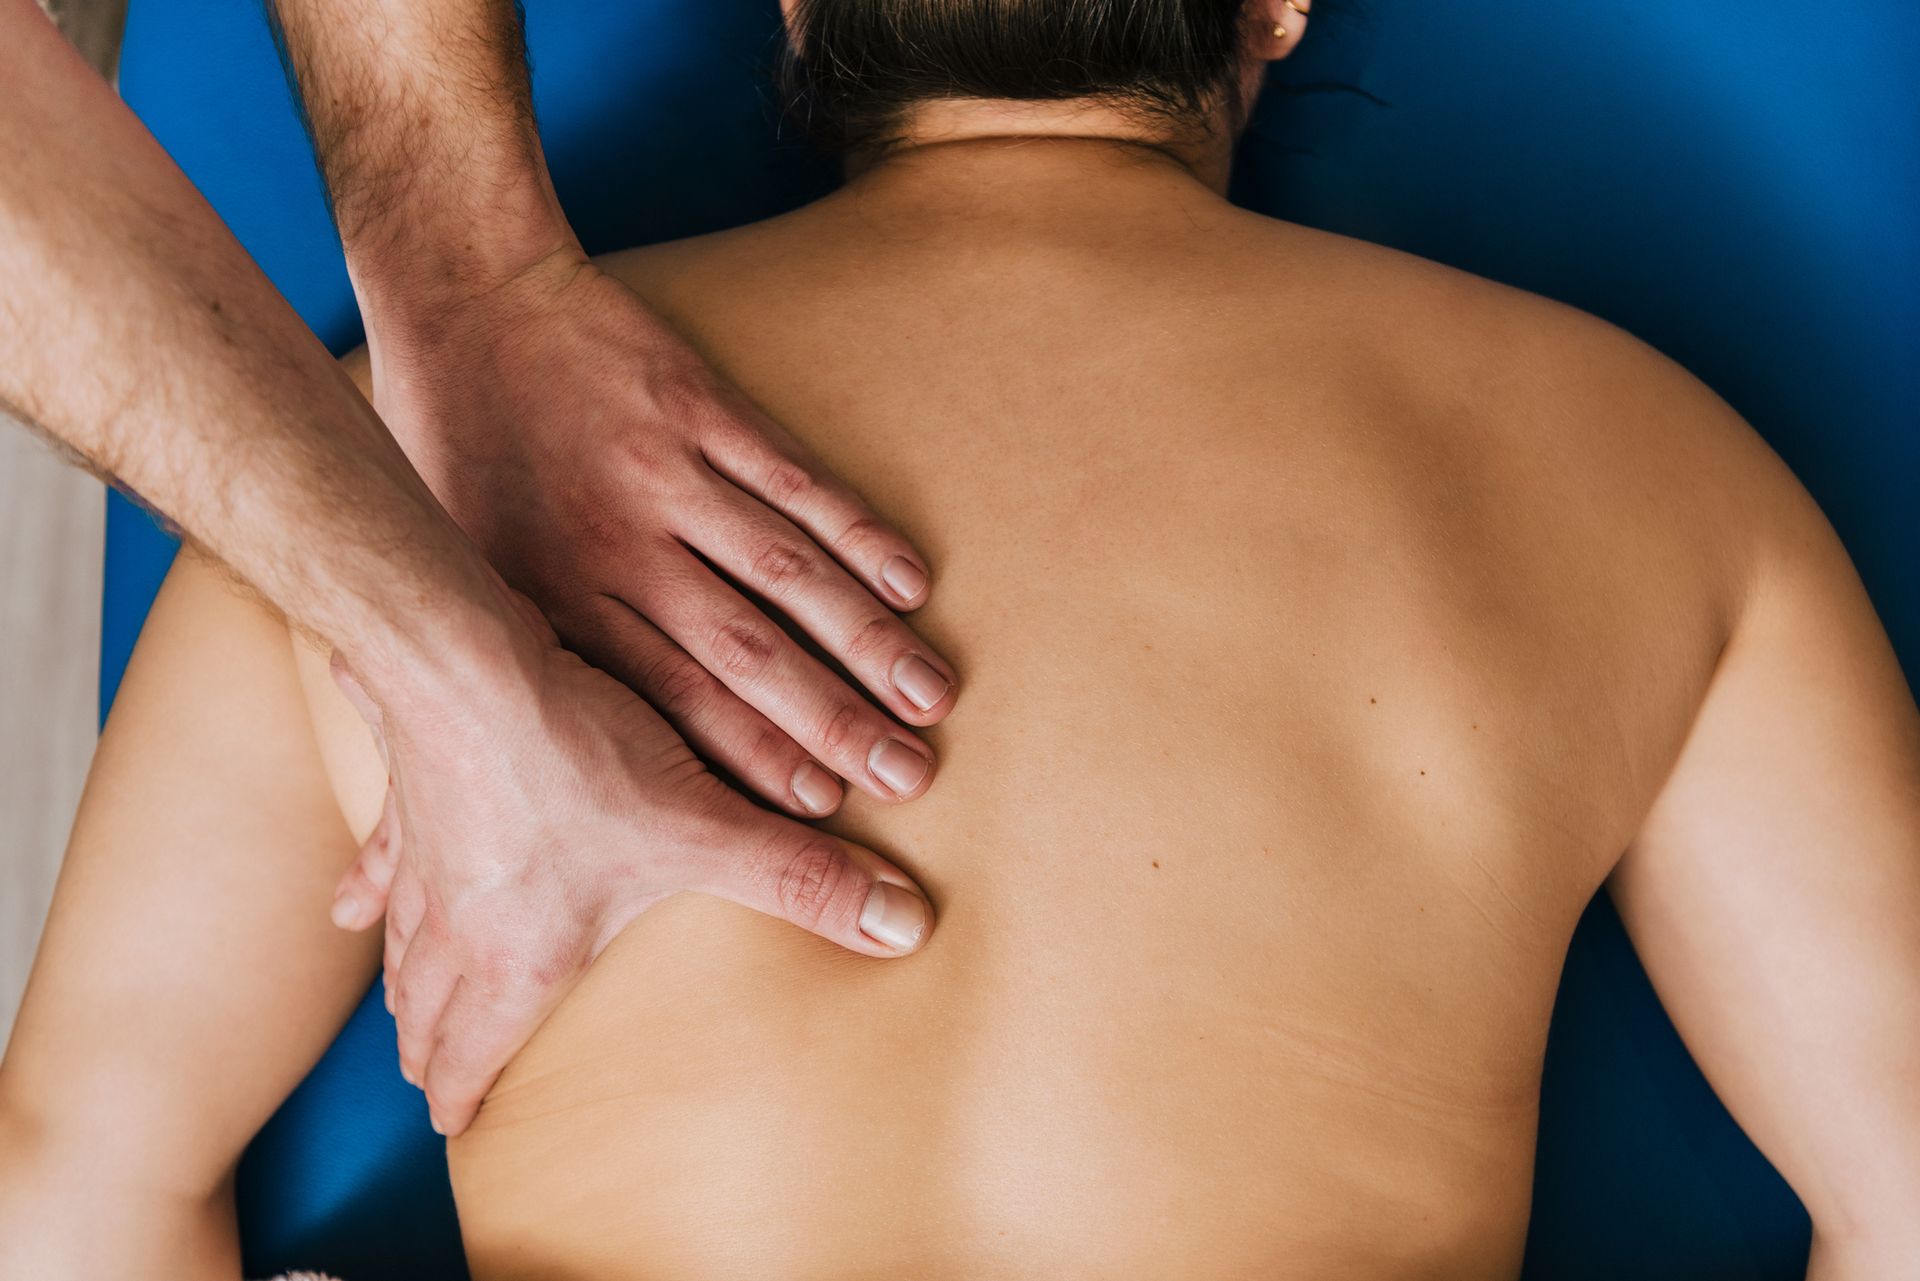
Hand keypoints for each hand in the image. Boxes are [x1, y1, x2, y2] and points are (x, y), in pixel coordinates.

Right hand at [328, 602, 935, 1137]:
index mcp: (515, 956)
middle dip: (429, 1049)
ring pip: (398, 938)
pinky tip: (346, 899)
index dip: (464, 1094)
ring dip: (399, 978)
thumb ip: (805, 881)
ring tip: (397, 1007)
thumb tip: (901, 929)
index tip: (452, 1126)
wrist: (466, 660)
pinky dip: (366, 883)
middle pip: (427, 1007)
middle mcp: (452, 920)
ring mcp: (419, 856)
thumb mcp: (707, 830)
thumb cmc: (576, 758)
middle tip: (425, 1080)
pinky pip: (379, 852)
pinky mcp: (404, 789)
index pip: (475, 1052)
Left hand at [363, 248, 956, 819]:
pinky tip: (912, 582)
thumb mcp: (460, 577)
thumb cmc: (456, 460)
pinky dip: (857, 531)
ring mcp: (663, 470)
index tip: (825, 811)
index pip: (674, 700)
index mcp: (557, 601)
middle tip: (907, 777)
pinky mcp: (700, 404)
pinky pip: (793, 477)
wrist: (464, 302)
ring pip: (782, 569)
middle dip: (832, 720)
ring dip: (865, 636)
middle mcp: (616, 544)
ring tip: (931, 696)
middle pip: (743, 649)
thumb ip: (511, 668)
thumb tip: (524, 790)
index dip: (756, 757)